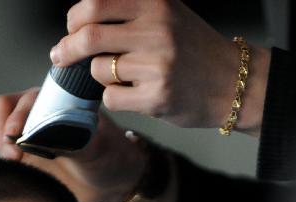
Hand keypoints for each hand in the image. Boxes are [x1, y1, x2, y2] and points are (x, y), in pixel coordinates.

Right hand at [0, 90, 147, 201]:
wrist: (110, 181)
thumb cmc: (108, 158)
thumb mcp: (97, 147)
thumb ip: (74, 138)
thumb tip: (49, 135)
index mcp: (54, 102)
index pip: (24, 100)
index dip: (16, 117)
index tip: (18, 139)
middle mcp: (33, 109)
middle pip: (0, 104)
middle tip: (12, 156)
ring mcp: (19, 125)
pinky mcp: (10, 144)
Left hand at [51, 0, 269, 134]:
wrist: (234, 83)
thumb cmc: (194, 50)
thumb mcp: (169, 13)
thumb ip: (131, 9)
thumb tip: (80, 19)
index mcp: (156, 4)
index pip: (95, 5)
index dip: (74, 19)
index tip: (71, 28)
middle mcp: (157, 30)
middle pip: (88, 36)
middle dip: (67, 48)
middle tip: (61, 56)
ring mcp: (157, 65)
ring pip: (98, 70)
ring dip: (101, 76)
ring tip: (124, 76)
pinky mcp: (156, 97)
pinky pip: (112, 98)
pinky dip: (115, 98)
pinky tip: (135, 94)